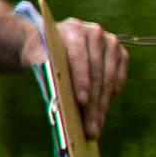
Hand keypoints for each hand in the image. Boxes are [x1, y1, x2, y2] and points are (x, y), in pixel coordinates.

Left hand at [46, 9, 130, 132]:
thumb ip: (43, 69)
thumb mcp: (35, 57)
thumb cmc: (40, 53)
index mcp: (72, 29)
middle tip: (89, 127)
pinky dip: (111, 96)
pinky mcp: (120, 53)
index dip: (81, 80)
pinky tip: (101, 112)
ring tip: (95, 127)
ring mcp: (110, 42)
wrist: (50, 44)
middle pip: (96, 72)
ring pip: (109, 79)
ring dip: (102, 106)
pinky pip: (119, 78)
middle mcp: (95, 32)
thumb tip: (56, 95)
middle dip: (93, 103)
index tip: (82, 101)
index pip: (79, 57)